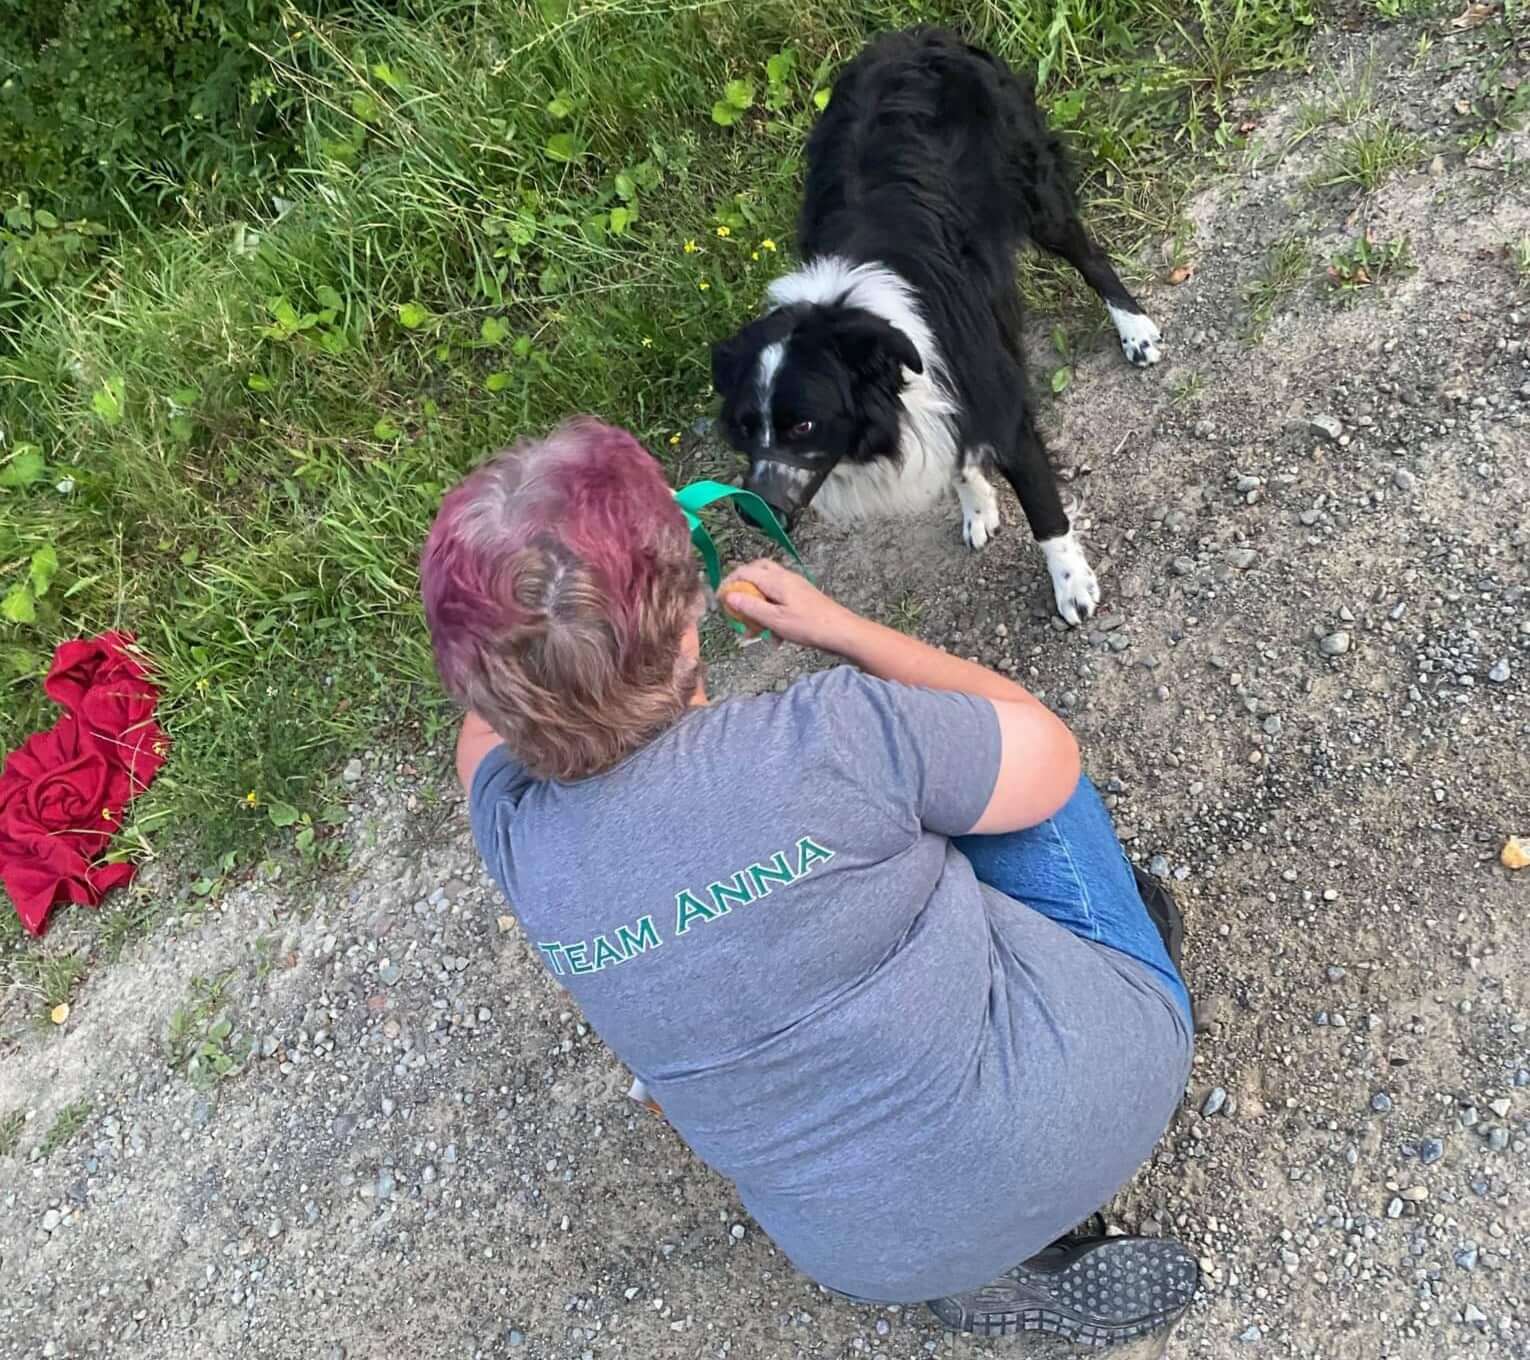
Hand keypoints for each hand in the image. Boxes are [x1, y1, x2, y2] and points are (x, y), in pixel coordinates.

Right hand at [717, 559, 859, 652]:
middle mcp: (785, 577)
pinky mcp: (803, 596)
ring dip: (758, 603)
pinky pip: (780, 598)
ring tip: (754, 627)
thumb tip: (730, 596)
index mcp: (776, 580)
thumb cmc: (809, 626)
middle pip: (757, 571)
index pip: (744, 572)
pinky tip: (775, 635)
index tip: (719, 600)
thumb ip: (751, 607)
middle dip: (743, 586)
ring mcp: (796, 585)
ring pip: (768, 586)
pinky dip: (772, 611)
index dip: (728, 583)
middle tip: (735, 604)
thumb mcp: (775, 620)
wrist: (843, 632)